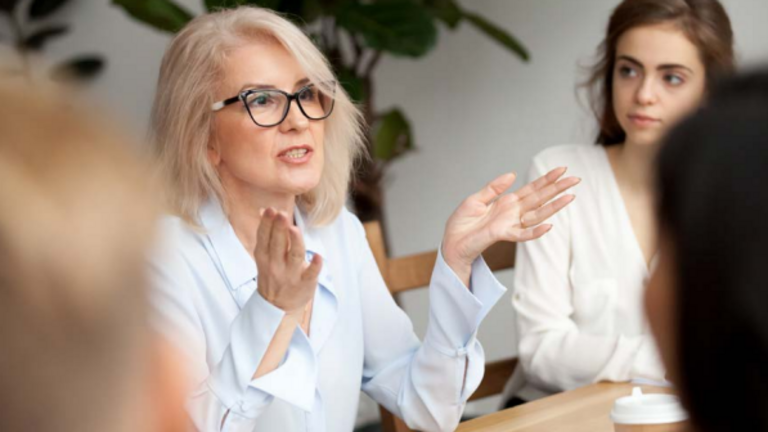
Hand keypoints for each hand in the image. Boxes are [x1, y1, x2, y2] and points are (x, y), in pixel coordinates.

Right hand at [255, 208, 321, 313]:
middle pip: (278, 244)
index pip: (264, 237)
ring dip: (295, 242)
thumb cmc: (273, 274)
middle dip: (279, 229)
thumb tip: (264, 209)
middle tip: (282, 214)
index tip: (270, 210)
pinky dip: (314, 266)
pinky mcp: (305, 284)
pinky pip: (310, 274)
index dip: (267, 224)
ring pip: (294, 256)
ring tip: (294, 229)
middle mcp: (276, 265)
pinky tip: (319, 257)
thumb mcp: (264, 256)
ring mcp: (291, 275)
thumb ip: (266, 233)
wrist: (277, 306)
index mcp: (264, 256)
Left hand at [442, 167, 579, 283]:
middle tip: (576, 179)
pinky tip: (549, 226)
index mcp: (507, 202)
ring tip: (570, 197)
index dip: (546, 179)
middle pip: (539, 199)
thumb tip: (512, 174)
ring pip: (537, 215)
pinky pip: (522, 234)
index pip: (531, 189)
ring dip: (554, 207)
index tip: (562, 169)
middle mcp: (513, 213)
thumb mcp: (475, 200)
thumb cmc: (461, 224)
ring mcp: (510, 224)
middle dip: (557, 189)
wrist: (451, 242)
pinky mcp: (502, 235)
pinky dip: (535, 231)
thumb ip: (493, 188)